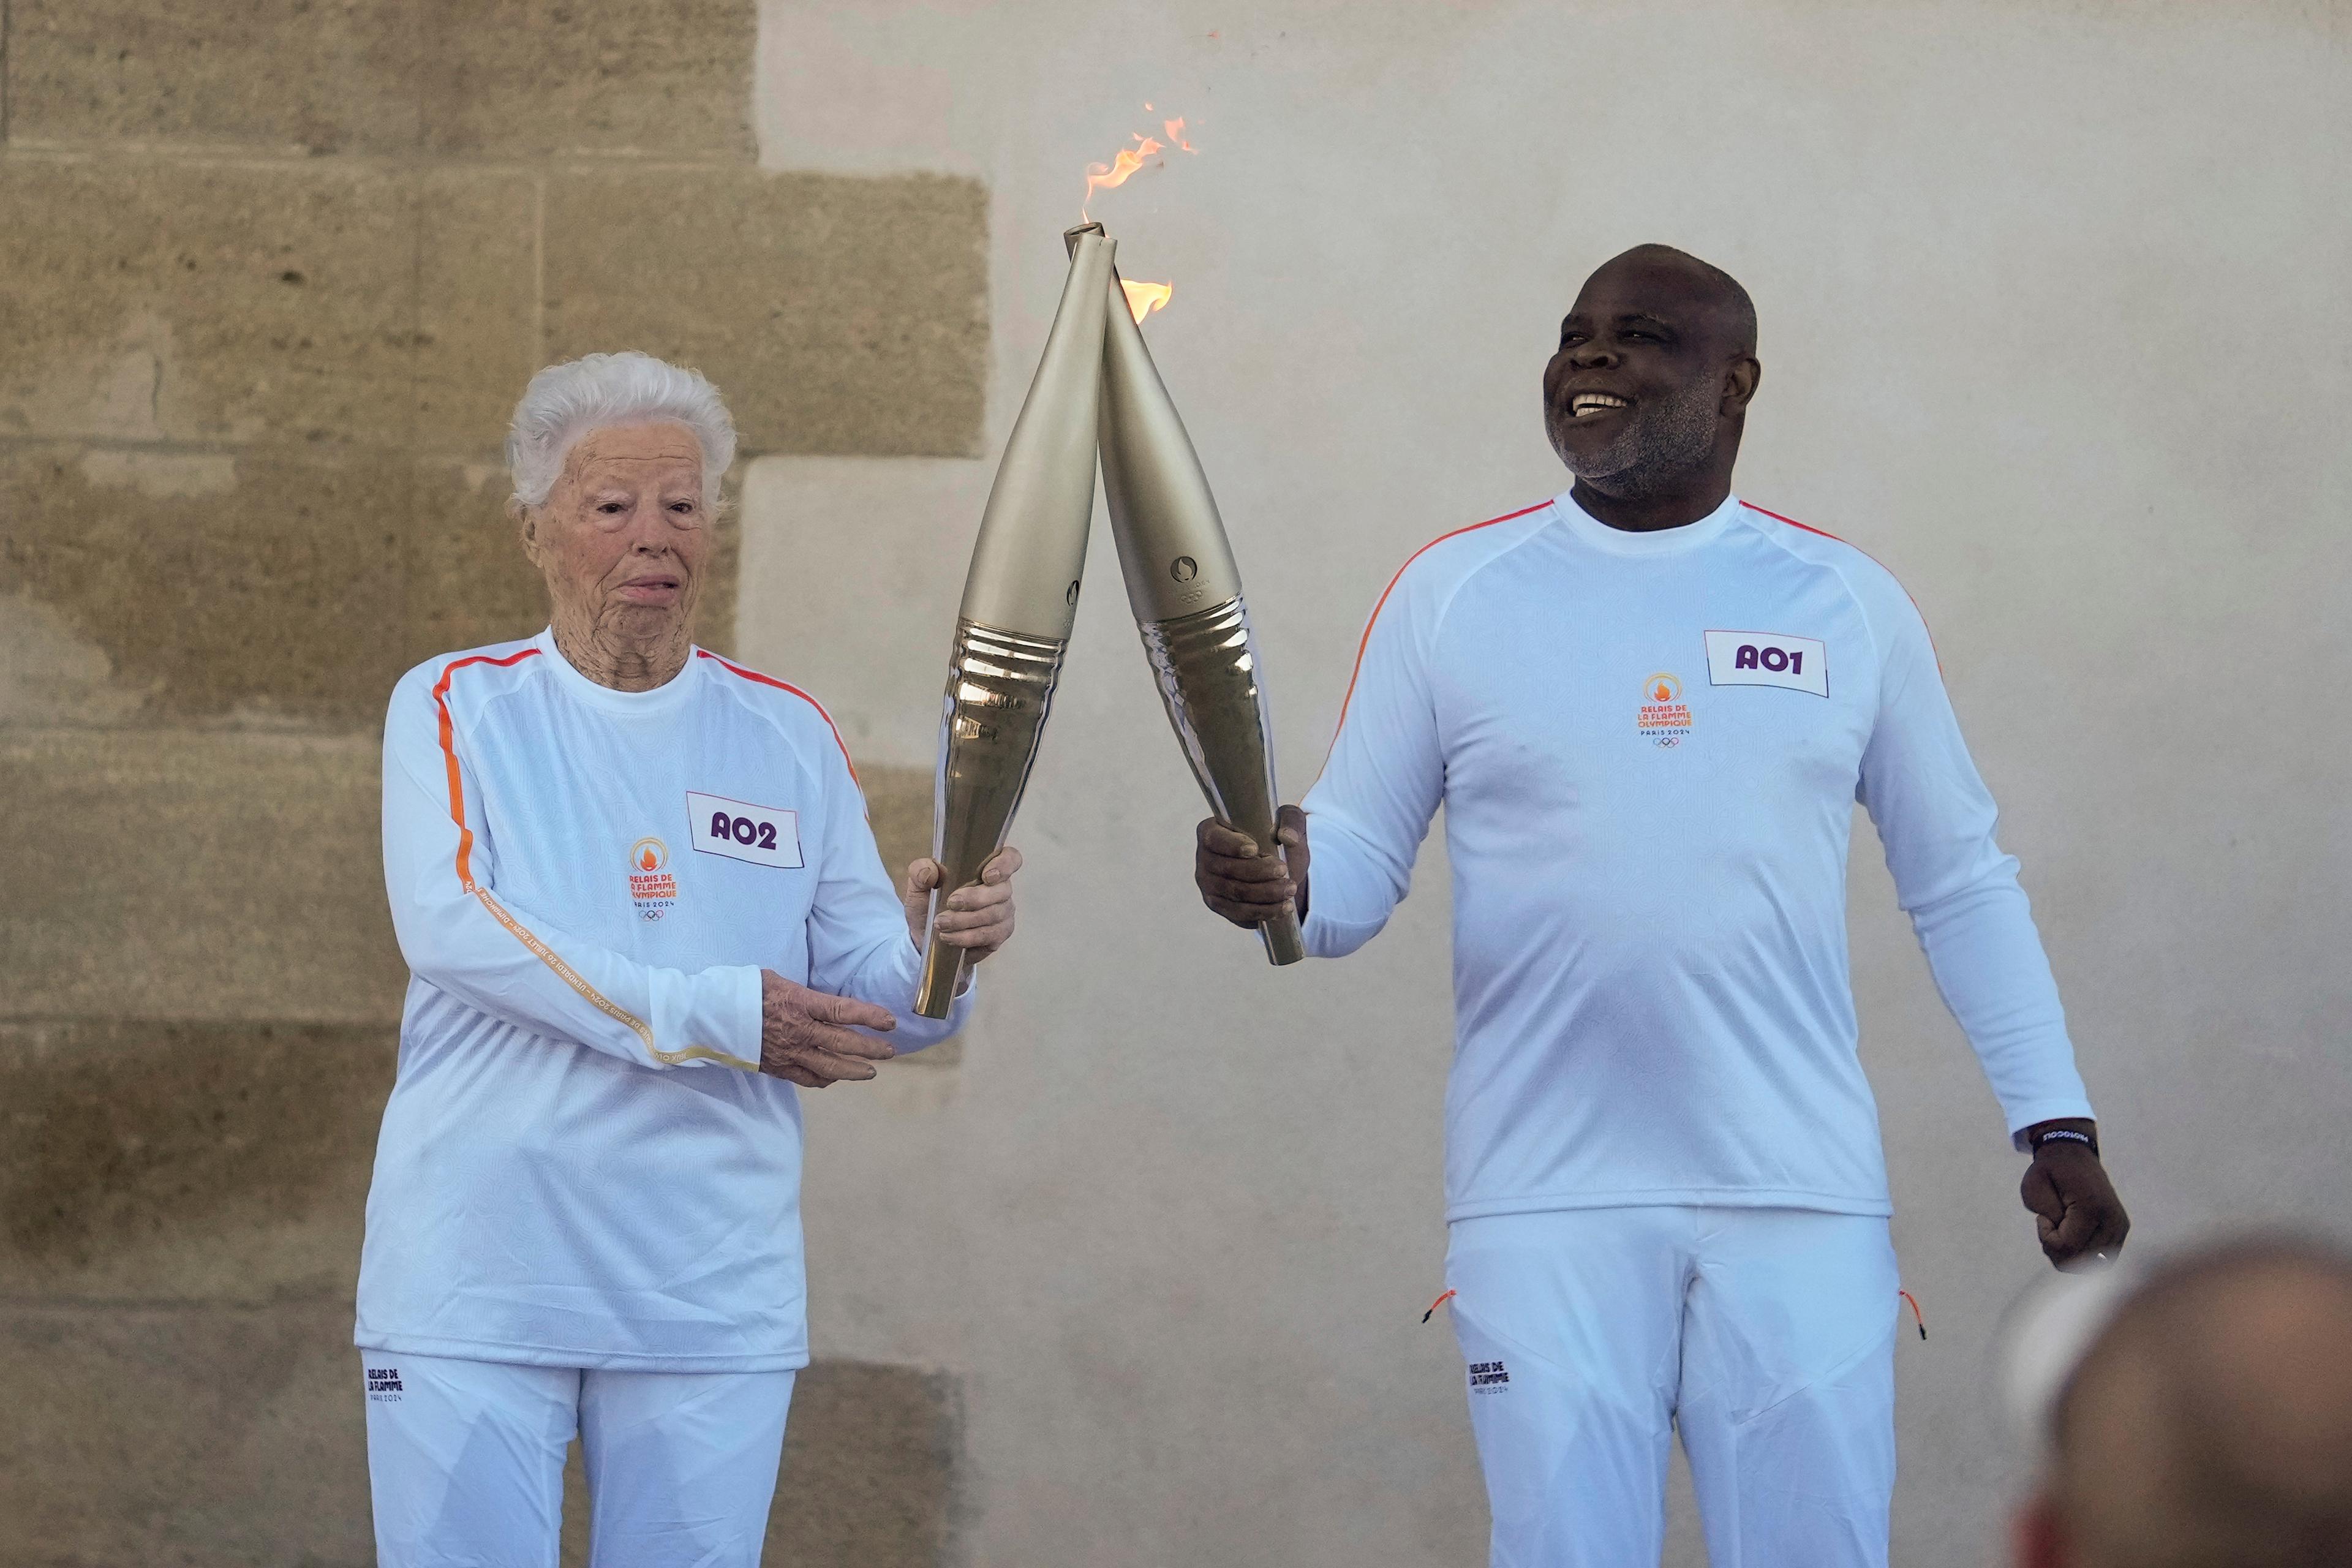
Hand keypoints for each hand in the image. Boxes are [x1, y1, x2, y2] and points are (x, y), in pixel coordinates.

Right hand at [759, 969, 895, 1088]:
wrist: (712, 1016)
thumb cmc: (746, 991)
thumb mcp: (778, 981)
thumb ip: (805, 995)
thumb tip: (824, 1002)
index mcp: (800, 1004)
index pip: (843, 1011)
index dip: (869, 1016)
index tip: (889, 1021)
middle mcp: (798, 1031)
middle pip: (843, 1043)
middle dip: (871, 1048)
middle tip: (890, 1051)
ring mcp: (789, 1053)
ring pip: (829, 1067)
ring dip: (854, 1070)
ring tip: (871, 1071)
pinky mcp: (778, 1068)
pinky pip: (807, 1079)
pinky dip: (825, 1080)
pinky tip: (835, 1079)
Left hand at [901, 847, 1021, 982]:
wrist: (926, 935)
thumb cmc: (928, 904)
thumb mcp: (917, 886)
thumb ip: (920, 871)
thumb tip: (930, 871)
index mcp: (985, 868)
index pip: (1010, 859)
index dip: (1005, 865)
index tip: (986, 876)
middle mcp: (1000, 889)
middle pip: (1002, 890)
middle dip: (975, 898)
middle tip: (950, 903)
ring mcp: (1002, 913)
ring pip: (994, 915)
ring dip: (965, 920)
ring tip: (941, 924)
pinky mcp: (999, 935)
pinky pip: (990, 935)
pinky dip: (967, 937)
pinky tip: (950, 937)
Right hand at [1195, 805, 1307, 928]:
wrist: (1277, 869)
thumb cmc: (1276, 840)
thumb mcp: (1287, 822)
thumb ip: (1291, 820)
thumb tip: (1287, 837)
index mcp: (1212, 831)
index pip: (1214, 839)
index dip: (1232, 845)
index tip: (1254, 849)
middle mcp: (1205, 858)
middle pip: (1228, 869)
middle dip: (1258, 872)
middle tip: (1283, 870)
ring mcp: (1209, 884)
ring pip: (1236, 893)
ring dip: (1265, 893)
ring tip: (1289, 889)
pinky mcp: (1218, 905)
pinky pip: (1239, 912)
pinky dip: (1263, 911)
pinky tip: (1283, 907)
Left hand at [2019, 1119, 2129, 1269]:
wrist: (2073, 1155)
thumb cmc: (2049, 1171)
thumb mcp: (2034, 1187)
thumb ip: (2047, 1217)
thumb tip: (2064, 1244)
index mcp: (2092, 1207)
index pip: (2067, 1247)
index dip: (2047, 1238)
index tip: (2042, 1218)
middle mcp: (2113, 1220)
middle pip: (2079, 1261)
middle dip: (2057, 1248)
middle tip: (2052, 1223)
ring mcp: (2120, 1227)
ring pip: (2091, 1265)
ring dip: (2069, 1253)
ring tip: (2063, 1228)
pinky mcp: (2121, 1232)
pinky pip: (2100, 1259)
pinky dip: (2081, 1253)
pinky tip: (2073, 1234)